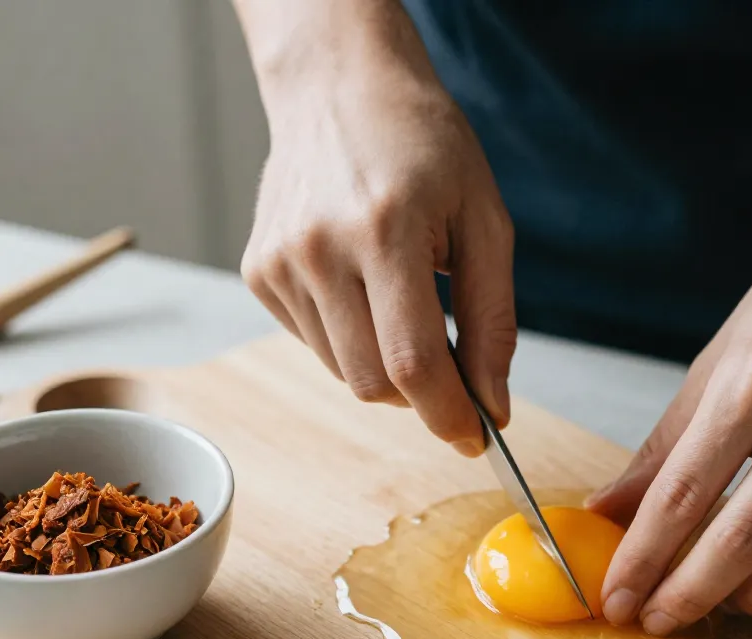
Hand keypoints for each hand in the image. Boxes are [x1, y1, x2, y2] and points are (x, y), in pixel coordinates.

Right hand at [239, 3, 515, 455]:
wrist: (339, 87)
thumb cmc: (424, 147)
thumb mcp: (486, 223)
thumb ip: (493, 321)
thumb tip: (492, 405)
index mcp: (384, 230)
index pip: (414, 362)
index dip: (448, 415)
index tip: (476, 439)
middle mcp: (319, 249)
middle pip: (375, 383)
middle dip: (423, 397)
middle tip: (454, 370)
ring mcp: (279, 263)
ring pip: (346, 375)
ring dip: (389, 369)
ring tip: (406, 306)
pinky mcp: (258, 272)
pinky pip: (317, 348)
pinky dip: (354, 343)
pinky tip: (366, 291)